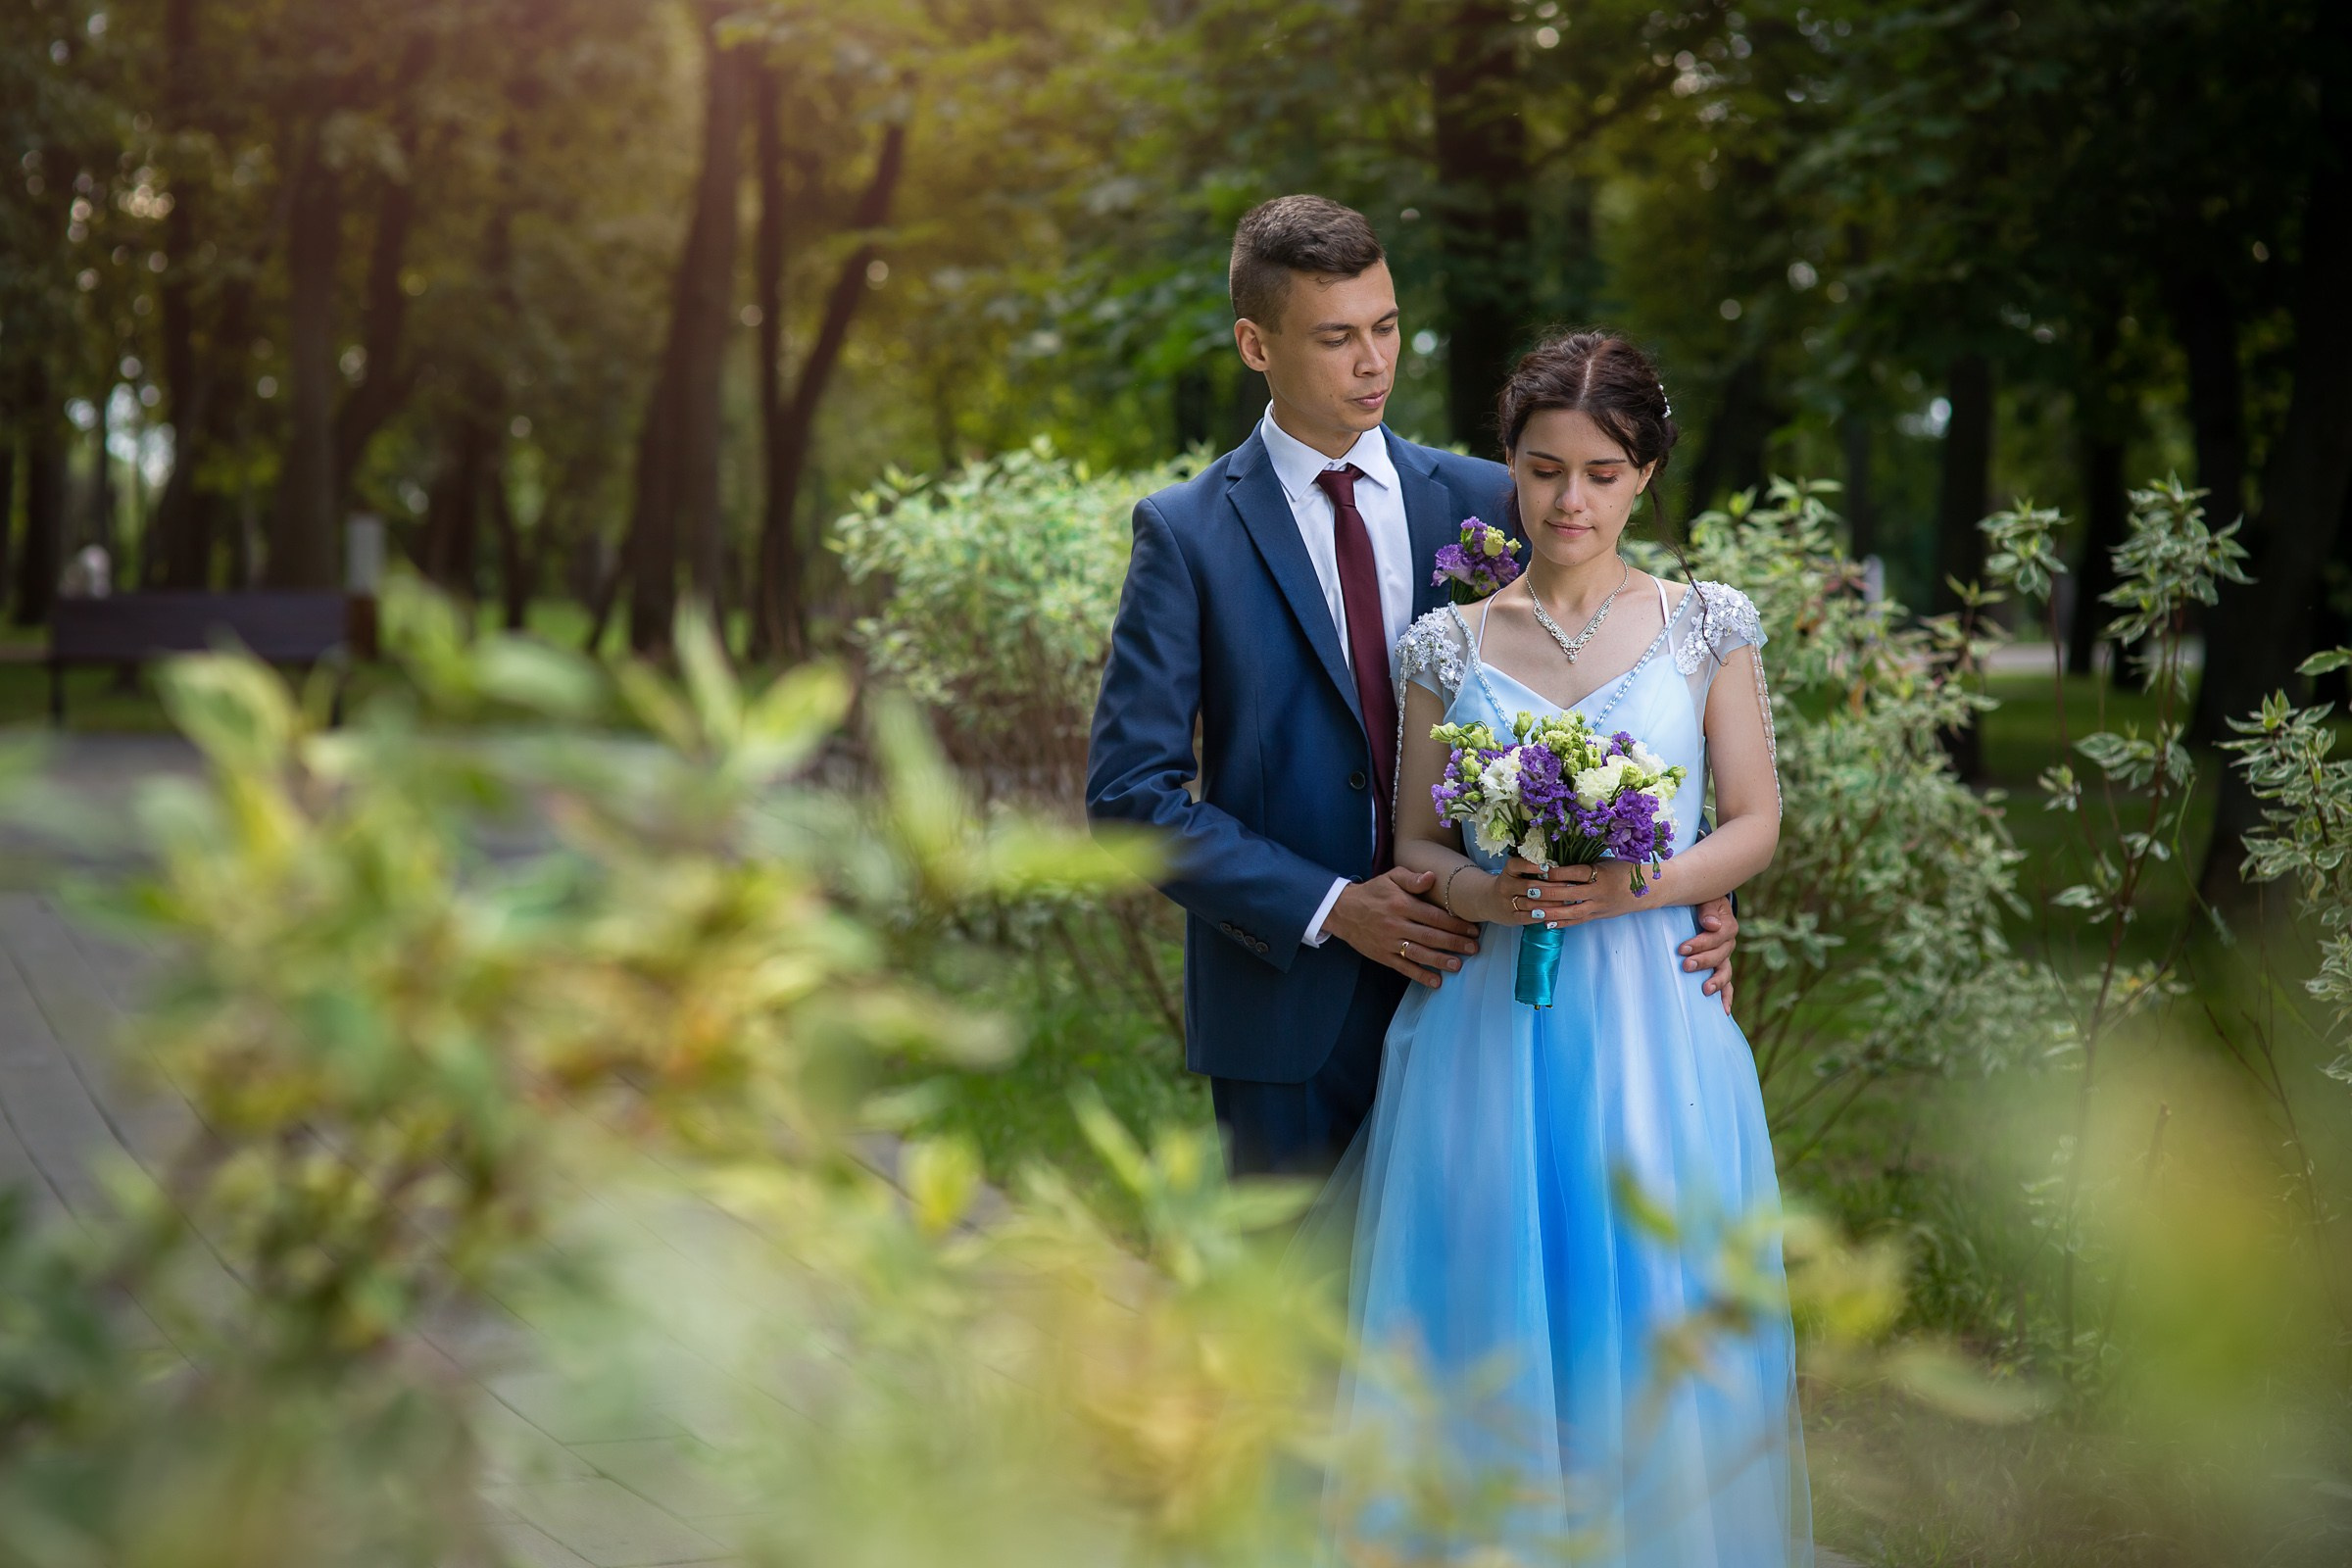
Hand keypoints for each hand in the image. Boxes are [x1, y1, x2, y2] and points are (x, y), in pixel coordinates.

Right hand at [1324, 867, 1481, 988]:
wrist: (1342, 911)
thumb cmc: (1372, 892)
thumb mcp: (1390, 877)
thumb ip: (1412, 878)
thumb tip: (1432, 877)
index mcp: (1401, 904)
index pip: (1433, 916)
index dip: (1454, 923)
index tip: (1472, 929)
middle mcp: (1396, 925)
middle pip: (1430, 936)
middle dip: (1454, 943)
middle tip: (1474, 948)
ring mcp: (1389, 943)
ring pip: (1419, 953)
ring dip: (1440, 960)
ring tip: (1458, 965)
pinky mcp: (1383, 956)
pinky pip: (1404, 968)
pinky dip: (1420, 975)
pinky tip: (1436, 981)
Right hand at [1463, 858, 1592, 926]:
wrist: (1489, 901)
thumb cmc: (1511, 883)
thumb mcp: (1515, 871)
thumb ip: (1532, 865)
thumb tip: (1559, 862)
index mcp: (1508, 871)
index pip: (1516, 865)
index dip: (1531, 866)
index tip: (1547, 867)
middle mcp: (1506, 886)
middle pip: (1529, 886)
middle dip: (1551, 887)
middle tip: (1569, 885)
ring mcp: (1507, 903)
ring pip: (1531, 904)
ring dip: (1550, 903)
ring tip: (1567, 901)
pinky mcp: (1511, 918)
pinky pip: (1528, 918)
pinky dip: (1542, 916)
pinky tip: (1555, 913)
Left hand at [1539, 858, 1655, 928]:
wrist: (1649, 890)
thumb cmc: (1625, 868)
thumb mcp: (1606, 860)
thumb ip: (1585, 861)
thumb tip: (1557, 856)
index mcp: (1601, 874)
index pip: (1575, 873)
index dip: (1556, 872)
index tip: (1539, 869)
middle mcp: (1600, 892)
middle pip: (1570, 894)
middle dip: (1548, 893)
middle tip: (1529, 891)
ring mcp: (1599, 906)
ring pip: (1572, 912)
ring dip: (1551, 912)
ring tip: (1532, 911)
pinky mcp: (1599, 916)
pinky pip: (1578, 921)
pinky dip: (1562, 923)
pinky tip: (1546, 923)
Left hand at [1679, 896, 1737, 1014]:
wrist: (1704, 909)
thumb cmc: (1701, 902)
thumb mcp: (1705, 898)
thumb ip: (1707, 910)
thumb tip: (1711, 925)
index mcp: (1727, 926)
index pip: (1718, 935)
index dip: (1701, 943)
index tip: (1682, 949)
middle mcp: (1728, 944)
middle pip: (1720, 955)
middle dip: (1703, 961)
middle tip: (1686, 965)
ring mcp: (1724, 959)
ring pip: (1725, 972)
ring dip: (1716, 981)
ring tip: (1705, 989)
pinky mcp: (1719, 970)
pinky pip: (1727, 986)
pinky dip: (1726, 997)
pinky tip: (1724, 1011)